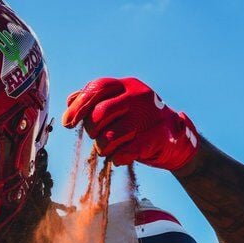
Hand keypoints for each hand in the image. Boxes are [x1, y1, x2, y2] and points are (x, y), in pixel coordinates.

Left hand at [62, 77, 199, 171]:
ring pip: (108, 137)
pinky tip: (121, 156)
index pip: (97, 87)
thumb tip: (70, 101)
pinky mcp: (154, 139)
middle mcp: (138, 96)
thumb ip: (96, 100)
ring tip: (109, 148)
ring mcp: (148, 116)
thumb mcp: (121, 105)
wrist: (176, 139)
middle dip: (91, 130)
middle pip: (99, 113)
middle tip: (95, 136)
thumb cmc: (140, 121)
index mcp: (127, 84)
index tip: (68, 123)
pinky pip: (122, 153)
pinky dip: (117, 158)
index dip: (79, 105)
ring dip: (103, 148)